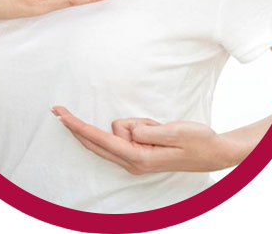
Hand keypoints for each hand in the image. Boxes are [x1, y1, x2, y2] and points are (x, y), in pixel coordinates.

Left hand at [51, 106, 236, 174]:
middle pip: (96, 141)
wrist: (213, 152)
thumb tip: (124, 131)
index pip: (100, 139)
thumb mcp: (174, 132)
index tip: (61, 116)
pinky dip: (135, 126)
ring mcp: (135, 160)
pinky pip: (125, 135)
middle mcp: (132, 162)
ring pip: (115, 133)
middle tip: (58, 109)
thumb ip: (146, 132)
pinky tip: (154, 129)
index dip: (78, 126)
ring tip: (158, 126)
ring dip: (132, 123)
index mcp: (139, 157)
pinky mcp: (139, 155)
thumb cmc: (197, 141)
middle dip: (77, 126)